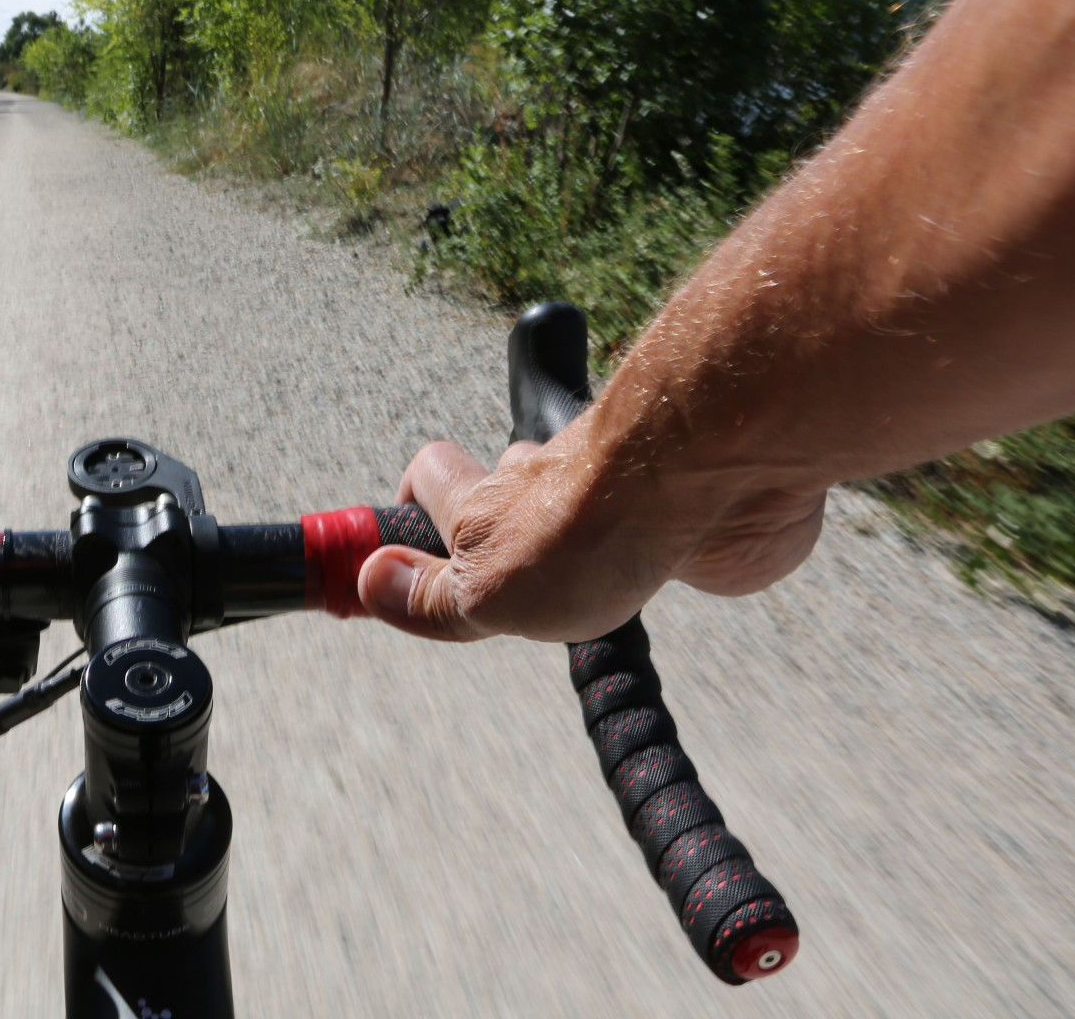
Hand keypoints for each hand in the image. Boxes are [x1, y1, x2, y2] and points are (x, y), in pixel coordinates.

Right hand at [355, 433, 827, 642]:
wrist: (706, 485)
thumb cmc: (590, 524)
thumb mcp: (485, 589)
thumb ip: (431, 597)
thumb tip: (368, 584)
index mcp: (483, 503)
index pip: (427, 478)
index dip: (414, 499)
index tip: (404, 542)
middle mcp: (545, 490)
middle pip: (506, 495)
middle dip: (499, 530)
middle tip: (499, 585)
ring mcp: (615, 503)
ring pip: (580, 517)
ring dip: (578, 547)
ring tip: (581, 592)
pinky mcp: (678, 522)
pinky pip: (655, 538)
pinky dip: (652, 555)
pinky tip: (657, 580)